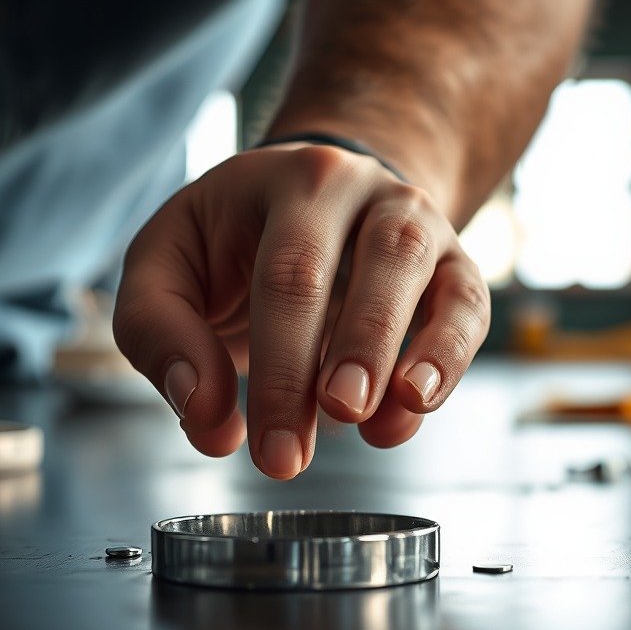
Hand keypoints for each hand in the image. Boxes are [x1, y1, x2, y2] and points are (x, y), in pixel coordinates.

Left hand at [113, 143, 490, 477]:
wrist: (312, 196)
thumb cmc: (231, 237)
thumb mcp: (166, 264)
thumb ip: (162, 334)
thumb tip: (207, 417)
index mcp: (294, 181)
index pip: (292, 271)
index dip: (280, 367)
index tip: (262, 449)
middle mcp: (368, 192)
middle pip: (377, 265)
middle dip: (350, 360)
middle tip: (318, 438)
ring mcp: (419, 225)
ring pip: (435, 279)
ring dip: (416, 355)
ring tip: (382, 426)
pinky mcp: (454, 266)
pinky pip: (469, 308)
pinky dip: (450, 360)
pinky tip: (416, 408)